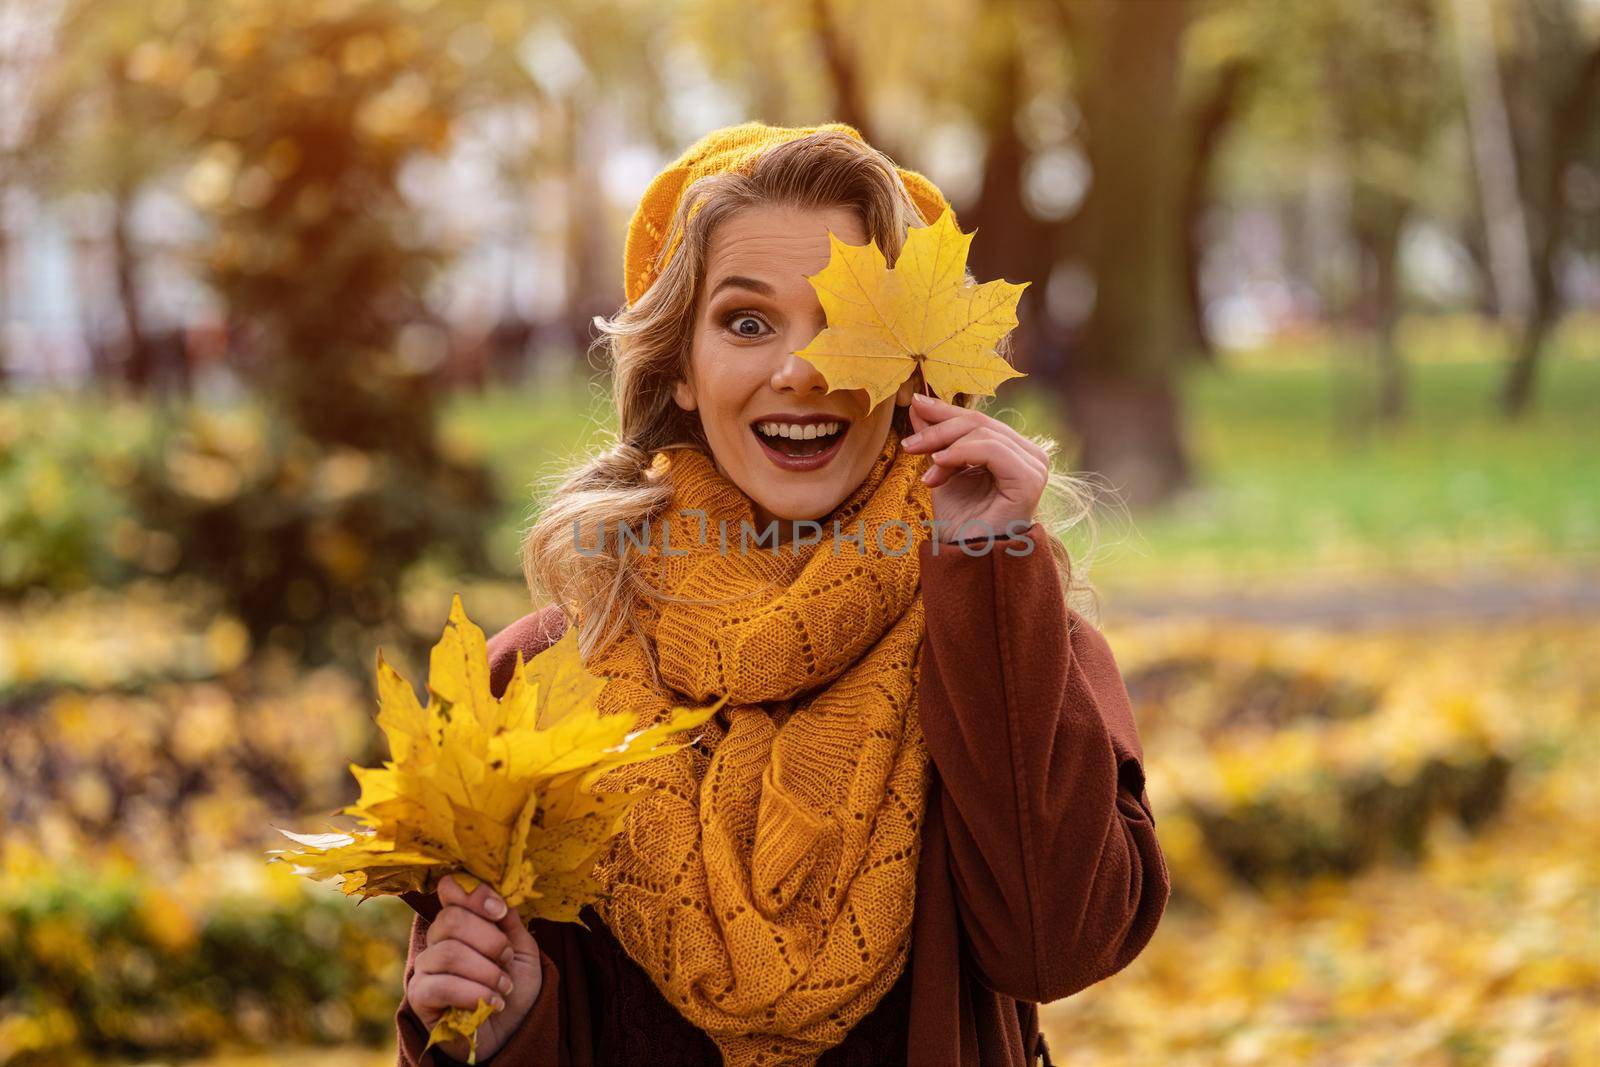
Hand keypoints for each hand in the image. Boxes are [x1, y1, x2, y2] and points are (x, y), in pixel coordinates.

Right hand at [407, 874, 542, 1061]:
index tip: (500, 912)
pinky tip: (492, 1003)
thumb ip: (508, 921)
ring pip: (448, 953)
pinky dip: (474, 993)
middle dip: (488, 939)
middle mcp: (438, 938)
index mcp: (462, 919)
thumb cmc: (513, 984)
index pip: (450, 888)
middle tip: (506, 958)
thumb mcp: (522, 948)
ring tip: (504, 987)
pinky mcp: (420, 996)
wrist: (511, 1028)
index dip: (474, 895)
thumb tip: (493, 898)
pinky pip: (441, 985)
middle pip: (450, 919)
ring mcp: (426, 966)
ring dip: (485, 970)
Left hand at [902, 392, 1047, 542]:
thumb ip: (937, 439)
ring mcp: (1034, 466)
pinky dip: (960, 453)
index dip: (945, 410)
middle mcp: (1030, 455)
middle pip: (980, 422)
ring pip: (983, 432)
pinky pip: (992, 449)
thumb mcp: (943, 470)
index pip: (979, 420)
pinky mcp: (1029, 479)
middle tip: (909, 442)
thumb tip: (919, 404)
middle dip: (939, 427)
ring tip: (924, 467)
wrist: (969, 560)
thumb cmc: (960, 523)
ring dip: (944, 444)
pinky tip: (939, 466)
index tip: (914, 404)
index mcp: (1015, 451)